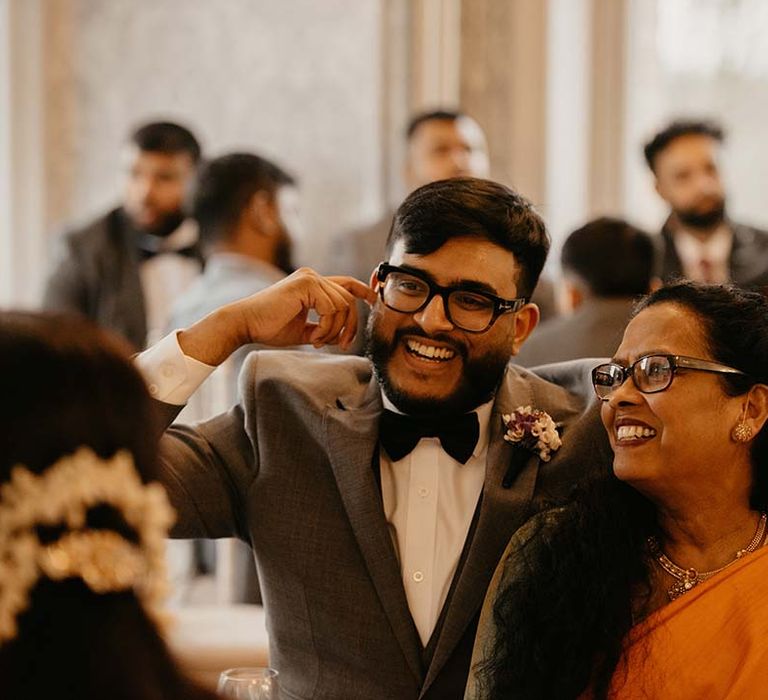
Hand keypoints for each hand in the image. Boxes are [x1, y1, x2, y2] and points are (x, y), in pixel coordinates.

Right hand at [178, 268, 376, 365]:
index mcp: (312, 284)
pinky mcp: (306, 284)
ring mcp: (309, 277)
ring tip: (317, 340)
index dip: (363, 290)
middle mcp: (312, 276)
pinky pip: (331, 308)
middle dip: (350, 325)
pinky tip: (313, 336)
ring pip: (342, 305)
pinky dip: (326, 327)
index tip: (374, 301)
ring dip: (334, 330)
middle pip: (349, 299)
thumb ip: (324, 327)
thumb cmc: (269, 328)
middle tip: (341, 344)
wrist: (245, 324)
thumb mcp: (304, 329)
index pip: (346, 283)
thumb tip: (342, 335)